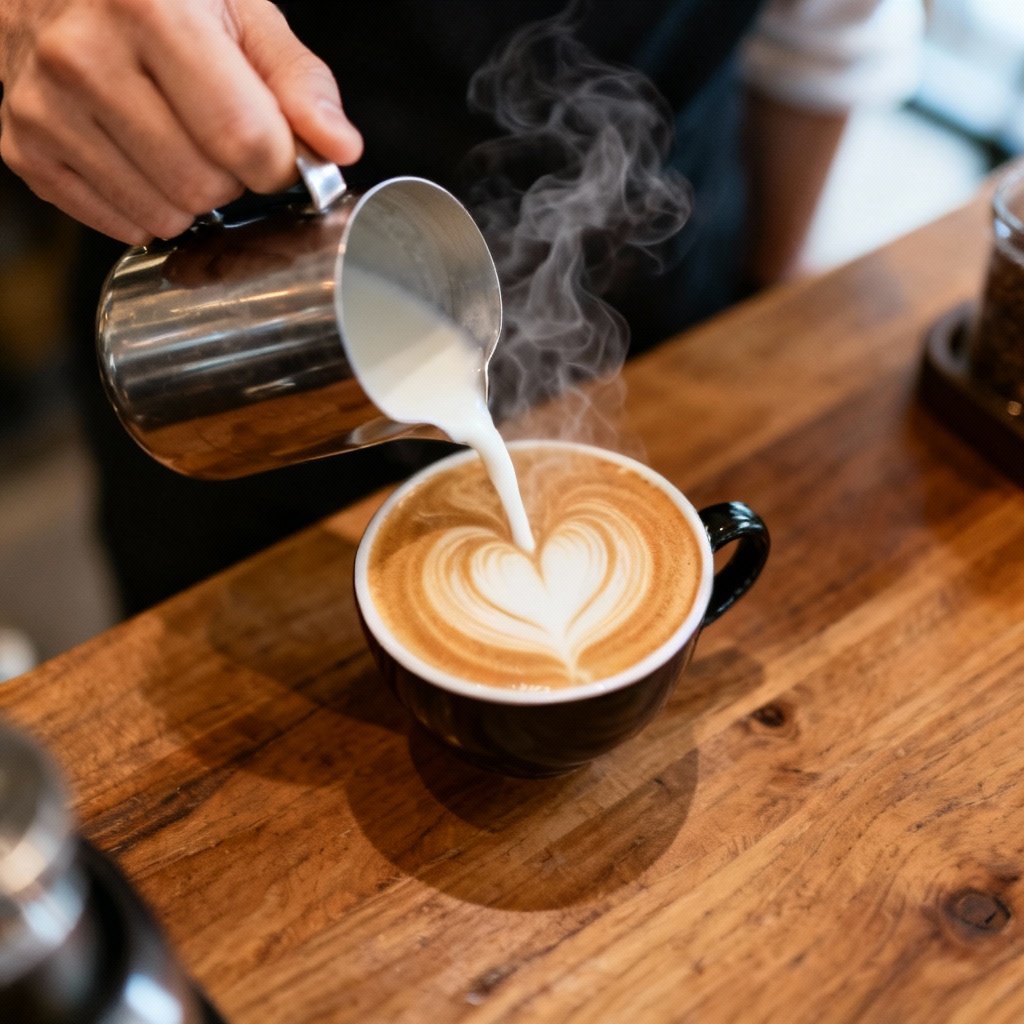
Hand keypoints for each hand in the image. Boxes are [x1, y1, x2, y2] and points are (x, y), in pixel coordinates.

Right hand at [0, 0, 363, 243]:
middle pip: (204, 186)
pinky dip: (145, 206)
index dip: (279, 162)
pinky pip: (119, 224)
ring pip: (163, 216)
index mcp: (151, 10)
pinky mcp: (23, 147)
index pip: (245, 139)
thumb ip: (298, 81)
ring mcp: (43, 106)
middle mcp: (83, 57)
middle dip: (231, 177)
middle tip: (216, 135)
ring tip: (176, 140)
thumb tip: (339, 147)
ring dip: (190, 198)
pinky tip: (137, 155)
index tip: (276, 148)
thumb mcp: (240, 11)